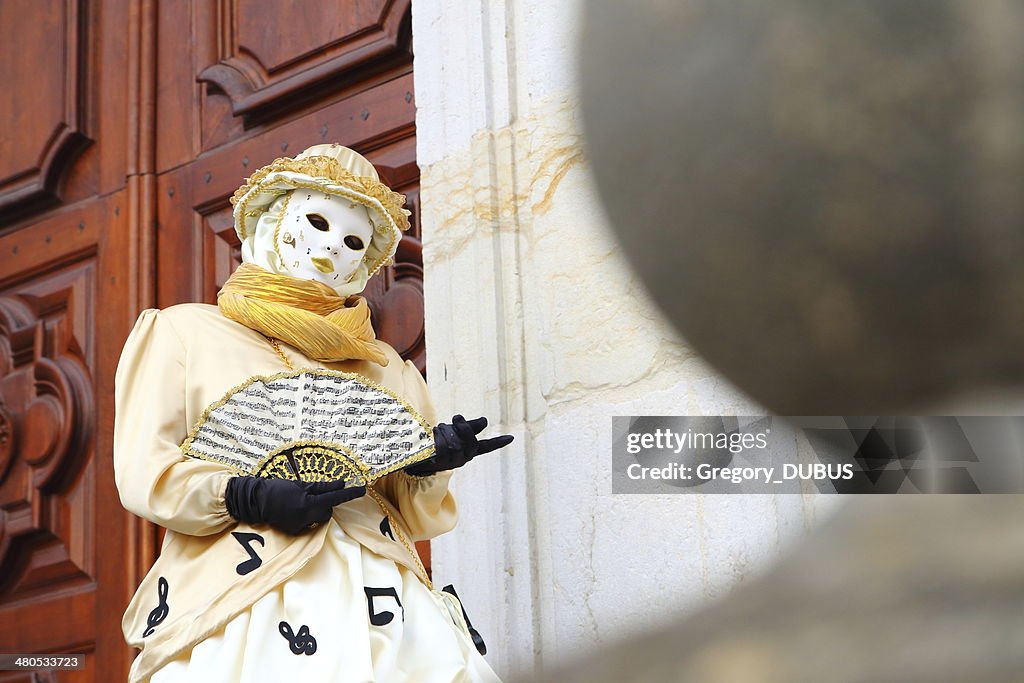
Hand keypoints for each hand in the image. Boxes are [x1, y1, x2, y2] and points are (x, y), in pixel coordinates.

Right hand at [225, 476, 365, 534]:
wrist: (256, 502)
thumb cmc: (278, 489)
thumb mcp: (301, 485)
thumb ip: (322, 487)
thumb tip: (340, 484)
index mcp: (308, 503)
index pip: (334, 498)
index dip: (349, 493)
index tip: (362, 489)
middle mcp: (306, 517)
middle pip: (327, 511)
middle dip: (325, 503)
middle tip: (312, 494)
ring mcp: (300, 526)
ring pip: (319, 518)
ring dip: (316, 510)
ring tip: (300, 502)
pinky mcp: (295, 531)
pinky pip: (308, 524)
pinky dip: (306, 517)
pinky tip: (293, 510)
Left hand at [405, 415, 513, 476]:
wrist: (414, 460)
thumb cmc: (435, 445)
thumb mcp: (453, 434)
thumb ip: (468, 428)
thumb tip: (485, 421)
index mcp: (467, 452)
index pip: (486, 447)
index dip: (498, 443)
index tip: (511, 438)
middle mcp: (461, 459)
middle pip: (469, 439)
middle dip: (463, 426)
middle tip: (457, 417)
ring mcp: (450, 460)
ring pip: (453, 436)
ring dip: (443, 430)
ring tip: (435, 435)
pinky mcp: (439, 459)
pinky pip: (442, 440)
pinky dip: (436, 435)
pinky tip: (431, 439)